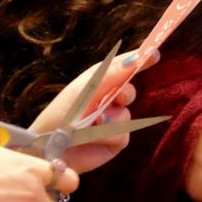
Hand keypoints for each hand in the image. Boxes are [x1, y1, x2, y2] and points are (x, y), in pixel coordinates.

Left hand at [28, 50, 158, 173]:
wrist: (46, 149)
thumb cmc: (59, 115)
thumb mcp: (84, 90)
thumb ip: (111, 75)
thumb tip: (136, 58)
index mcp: (97, 83)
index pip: (122, 68)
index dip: (139, 60)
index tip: (155, 53)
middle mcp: (106, 101)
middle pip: (129, 90)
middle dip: (126, 92)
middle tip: (121, 96)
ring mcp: (112, 122)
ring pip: (127, 115)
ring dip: (111, 119)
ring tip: (93, 123)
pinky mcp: (114, 141)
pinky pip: (124, 135)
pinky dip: (110, 135)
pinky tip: (94, 135)